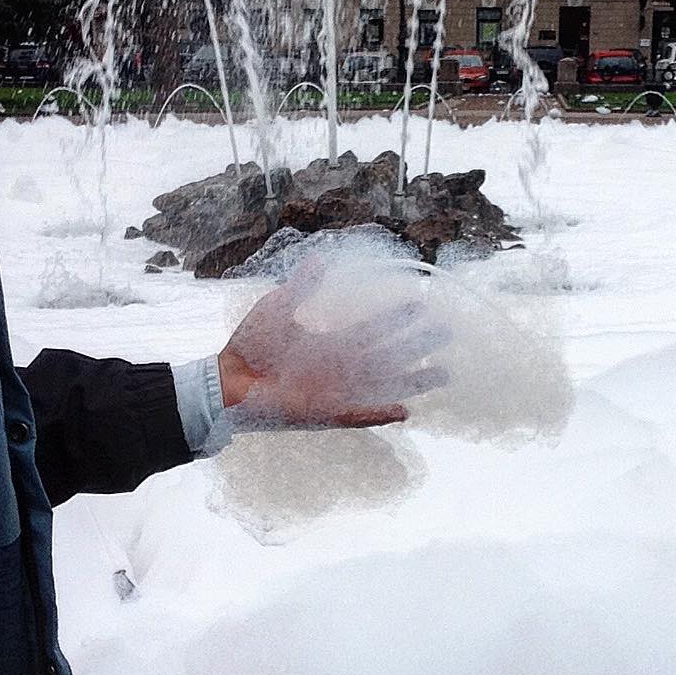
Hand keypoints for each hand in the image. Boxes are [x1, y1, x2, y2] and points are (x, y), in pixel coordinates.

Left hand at [218, 258, 448, 428]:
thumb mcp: (278, 307)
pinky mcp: (327, 413)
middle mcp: (343, 367)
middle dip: (418, 344)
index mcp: (333, 342)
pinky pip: (360, 414)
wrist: (228, 381)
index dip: (397, 316)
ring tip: (444, 373)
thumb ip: (301, 287)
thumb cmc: (250, 346)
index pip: (374, 326)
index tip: (422, 302)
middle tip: (447, 332)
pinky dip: (380, 414)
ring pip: (385, 384)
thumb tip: (320, 259)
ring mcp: (338, 391)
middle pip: (391, 354)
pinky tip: (405, 412)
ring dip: (414, 380)